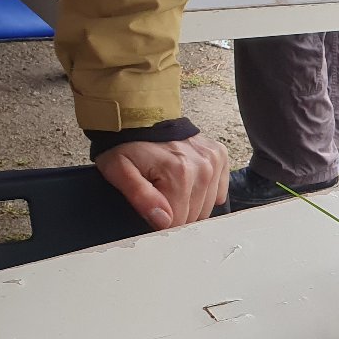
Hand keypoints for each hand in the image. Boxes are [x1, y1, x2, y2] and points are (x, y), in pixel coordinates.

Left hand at [96, 136, 228, 229]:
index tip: (150, 206)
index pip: (178, 222)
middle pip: (194, 216)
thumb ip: (140, 196)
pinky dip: (204, 192)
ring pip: (207, 207)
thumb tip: (164, 220)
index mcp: (179, 173)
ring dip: (190, 202)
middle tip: (158, 192)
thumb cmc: (127, 145)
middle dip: (175, 211)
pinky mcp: (220, 156)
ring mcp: (214, 160)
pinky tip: (187, 180)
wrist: (140, 116)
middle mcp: (203, 167)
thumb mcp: (118, 170)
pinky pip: (218, 193)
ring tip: (171, 183)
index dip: (161, 220)